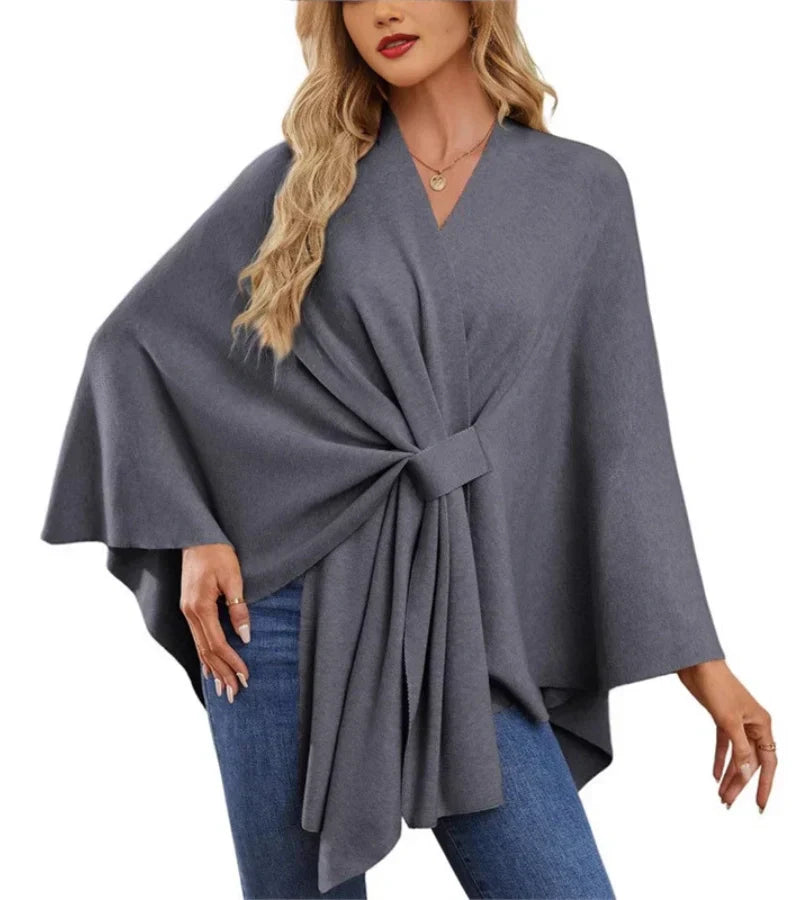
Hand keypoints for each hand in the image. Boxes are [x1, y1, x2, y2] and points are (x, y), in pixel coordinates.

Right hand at [180, 543, 250, 703]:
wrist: (197, 536)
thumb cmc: (217, 553)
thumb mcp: (233, 578)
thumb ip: (238, 608)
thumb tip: (244, 636)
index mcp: (200, 607)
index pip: (217, 643)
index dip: (232, 662)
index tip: (245, 676)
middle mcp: (190, 613)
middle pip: (207, 651)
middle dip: (222, 673)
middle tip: (235, 693)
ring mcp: (187, 612)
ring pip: (200, 647)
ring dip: (213, 669)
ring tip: (224, 689)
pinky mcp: (189, 608)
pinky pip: (197, 638)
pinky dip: (204, 655)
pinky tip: (209, 668)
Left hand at [677, 659, 776, 812]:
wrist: (696, 664)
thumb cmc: (717, 686)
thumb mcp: (729, 721)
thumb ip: (740, 748)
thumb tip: (747, 773)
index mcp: (762, 724)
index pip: (768, 762)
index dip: (765, 785)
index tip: (759, 806)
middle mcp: (753, 724)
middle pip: (750, 762)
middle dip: (740, 783)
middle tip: (727, 803)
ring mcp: (737, 722)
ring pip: (736, 756)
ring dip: (729, 775)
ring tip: (720, 795)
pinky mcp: (721, 718)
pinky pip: (723, 745)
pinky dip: (719, 759)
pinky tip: (715, 775)